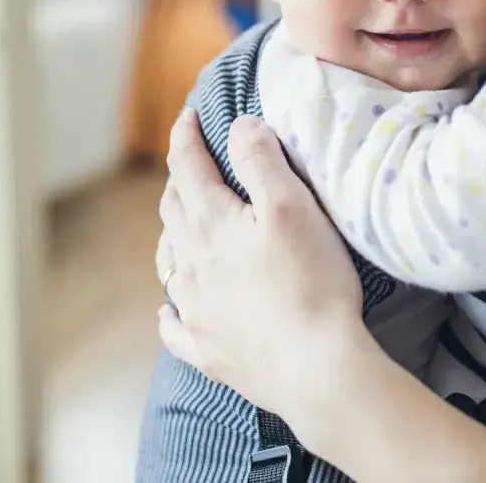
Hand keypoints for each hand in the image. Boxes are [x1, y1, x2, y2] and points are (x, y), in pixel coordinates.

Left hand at [155, 109, 365, 416]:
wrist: (316, 369)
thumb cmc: (311, 282)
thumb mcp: (292, 205)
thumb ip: (260, 160)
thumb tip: (237, 126)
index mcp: (210, 224)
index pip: (187, 167)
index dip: (186, 136)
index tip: (188, 116)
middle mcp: (190, 264)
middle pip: (173, 212)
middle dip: (180, 182)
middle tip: (191, 166)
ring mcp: (195, 310)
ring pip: (169, 264)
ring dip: (173, 238)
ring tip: (181, 228)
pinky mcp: (206, 350)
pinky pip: (175, 327)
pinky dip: (171, 310)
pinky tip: (171, 308)